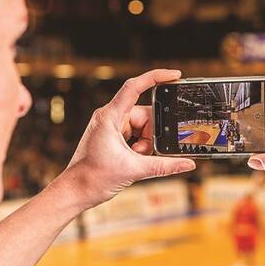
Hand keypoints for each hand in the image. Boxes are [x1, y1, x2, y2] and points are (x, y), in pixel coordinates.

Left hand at [58, 69, 195, 210]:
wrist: (76, 191)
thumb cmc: (94, 178)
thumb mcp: (135, 170)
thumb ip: (164, 166)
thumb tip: (188, 164)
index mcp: (110, 116)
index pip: (134, 87)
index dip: (156, 77)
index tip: (175, 75)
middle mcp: (110, 116)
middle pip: (144, 114)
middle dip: (151, 134)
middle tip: (144, 152)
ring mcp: (111, 125)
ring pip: (141, 126)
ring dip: (145, 143)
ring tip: (135, 159)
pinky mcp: (112, 135)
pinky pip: (135, 133)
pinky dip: (140, 146)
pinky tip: (134, 158)